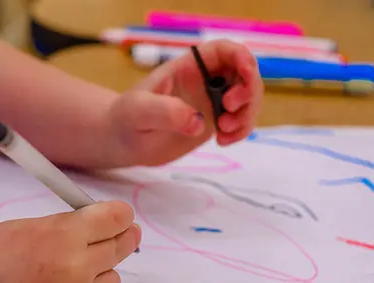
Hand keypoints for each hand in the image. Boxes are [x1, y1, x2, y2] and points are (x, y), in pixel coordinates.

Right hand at [0, 201, 139, 282]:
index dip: (120, 218)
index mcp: (64, 234)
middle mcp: (77, 268)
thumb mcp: (28, 227)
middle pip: (121, 247)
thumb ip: (69, 226)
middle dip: (114, 243)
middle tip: (103, 247)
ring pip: (112, 282)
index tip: (120, 221)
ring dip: (96, 280)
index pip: (119, 218)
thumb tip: (110, 224)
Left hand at [106, 40, 263, 166]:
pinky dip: (241, 132)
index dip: (242, 57)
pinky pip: (241, 122)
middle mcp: (206, 81)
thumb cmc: (127, 118)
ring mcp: (213, 102)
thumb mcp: (139, 111)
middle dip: (248, 92)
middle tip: (228, 111)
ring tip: (223, 132)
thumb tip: (197, 121)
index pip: (223, 51)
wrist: (125, 141)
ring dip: (246, 115)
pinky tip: (223, 141)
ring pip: (248, 100)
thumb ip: (166, 112)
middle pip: (245, 74)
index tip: (247, 75)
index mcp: (189, 67)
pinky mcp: (215, 122)